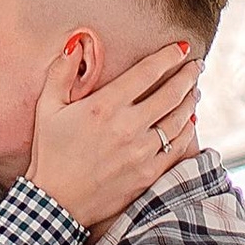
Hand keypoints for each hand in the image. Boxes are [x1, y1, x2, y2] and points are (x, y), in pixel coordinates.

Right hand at [25, 36, 200, 228]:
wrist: (57, 202)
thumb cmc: (50, 152)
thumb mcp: (47, 107)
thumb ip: (61, 72)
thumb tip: (76, 42)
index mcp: (104, 107)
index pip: (147, 72)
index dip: (168, 56)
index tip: (181, 48)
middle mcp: (127, 127)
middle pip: (171, 93)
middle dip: (188, 75)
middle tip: (197, 65)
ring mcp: (141, 152)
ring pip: (179, 119)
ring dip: (190, 100)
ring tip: (194, 90)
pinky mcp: (148, 173)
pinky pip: (177, 147)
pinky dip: (187, 131)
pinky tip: (189, 121)